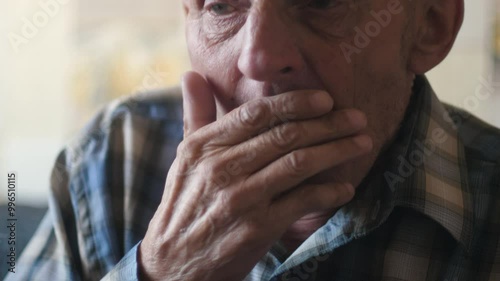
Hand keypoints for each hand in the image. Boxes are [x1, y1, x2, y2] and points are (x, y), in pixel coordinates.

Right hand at [138, 71, 371, 280]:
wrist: (175, 261)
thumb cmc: (186, 203)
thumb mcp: (184, 157)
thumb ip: (195, 114)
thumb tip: (191, 73)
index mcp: (203, 146)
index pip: (256, 114)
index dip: (296, 103)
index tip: (326, 99)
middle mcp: (221, 168)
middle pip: (284, 135)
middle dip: (328, 124)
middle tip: (357, 118)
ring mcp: (240, 199)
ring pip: (298, 163)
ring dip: (336, 151)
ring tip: (361, 143)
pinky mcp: (256, 228)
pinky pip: (301, 201)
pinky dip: (328, 192)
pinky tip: (345, 188)